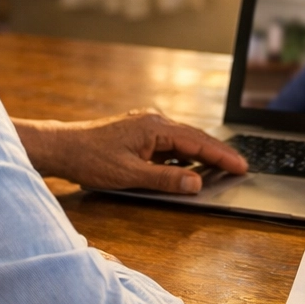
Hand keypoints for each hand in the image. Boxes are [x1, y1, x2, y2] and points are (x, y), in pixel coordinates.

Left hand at [13, 110, 247, 193]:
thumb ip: (165, 180)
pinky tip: (189, 168)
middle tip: (240, 168)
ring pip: (183, 141)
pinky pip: (169, 144)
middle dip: (218, 154)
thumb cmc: (91, 159)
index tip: (241, 166)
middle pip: (195, 138)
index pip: (198, 142)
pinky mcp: (140, 134)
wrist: (63, 147)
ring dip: (201, 155)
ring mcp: (147, 126)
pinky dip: (183, 156)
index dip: (222, 156)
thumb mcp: (130, 175)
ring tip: (221, 170)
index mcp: (156, 126)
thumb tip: (195, 182)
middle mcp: (154, 121)